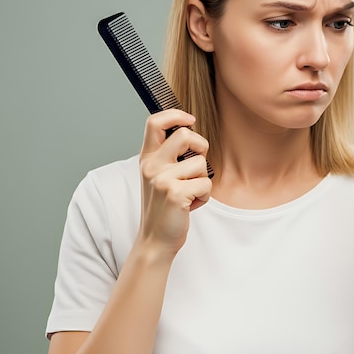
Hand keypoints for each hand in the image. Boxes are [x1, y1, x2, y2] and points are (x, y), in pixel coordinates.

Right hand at [137, 109, 211, 257]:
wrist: (155, 239)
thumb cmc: (163, 206)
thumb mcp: (158, 176)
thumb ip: (168, 155)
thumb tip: (189, 129)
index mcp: (147, 158)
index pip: (155, 122)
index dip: (175, 114)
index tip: (189, 120)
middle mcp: (151, 166)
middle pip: (185, 135)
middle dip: (201, 147)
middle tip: (196, 166)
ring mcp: (161, 179)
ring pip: (201, 163)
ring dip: (202, 180)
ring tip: (189, 193)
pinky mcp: (174, 194)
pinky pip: (205, 183)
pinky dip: (204, 196)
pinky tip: (190, 205)